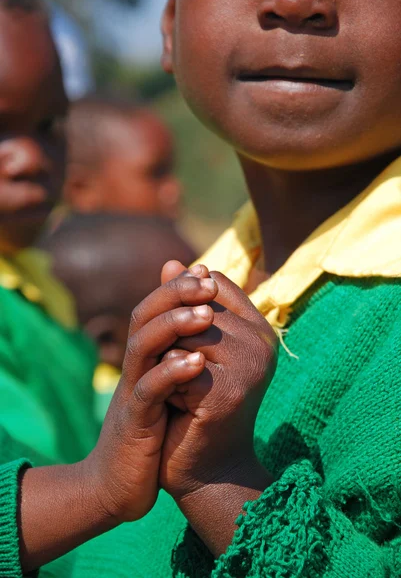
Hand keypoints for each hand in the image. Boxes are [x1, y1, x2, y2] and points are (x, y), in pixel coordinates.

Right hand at [82, 269, 218, 522]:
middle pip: (145, 315)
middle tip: (206, 281)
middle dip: (175, 294)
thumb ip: (183, 355)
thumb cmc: (154, 431)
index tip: (208, 274)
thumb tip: (205, 326)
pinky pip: (147, 390)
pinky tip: (196, 364)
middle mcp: (136, 367)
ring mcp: (132, 391)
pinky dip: (170, 373)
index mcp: (146, 357)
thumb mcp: (170, 390)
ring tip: (205, 313)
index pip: (156, 309)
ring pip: (143, 345)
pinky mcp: (134, 421)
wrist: (120, 483)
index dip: (179, 288)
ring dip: (173, 325)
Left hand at [161, 262, 276, 500]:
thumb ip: (185, 305)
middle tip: (179, 372)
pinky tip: (180, 404)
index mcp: (259, 327)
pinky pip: (180, 360)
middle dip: (175, 335)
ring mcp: (250, 364)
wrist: (205, 466)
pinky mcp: (230, 389)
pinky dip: (168, 379)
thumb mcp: (192, 346)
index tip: (181, 338)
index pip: (211, 283)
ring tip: (181, 387)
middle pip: (197, 304)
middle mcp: (263, 341)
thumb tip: (172, 261)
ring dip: (169, 357)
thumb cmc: (196, 404)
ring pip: (187, 329)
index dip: (185, 304)